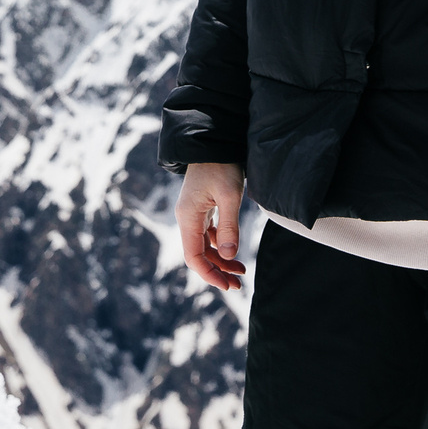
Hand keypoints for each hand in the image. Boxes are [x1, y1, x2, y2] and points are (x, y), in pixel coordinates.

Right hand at [175, 163, 246, 290]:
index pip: (193, 256)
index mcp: (188, 217)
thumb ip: (229, 227)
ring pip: (204, 247)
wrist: (215, 142)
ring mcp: (194, 214)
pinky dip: (221, 247)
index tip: (227, 285)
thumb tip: (228, 256)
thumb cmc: (222, 166)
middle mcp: (187, 218)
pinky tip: (234, 252)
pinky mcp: (203, 209)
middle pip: (198, 254)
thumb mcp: (229, 196)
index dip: (209, 274)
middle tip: (238, 284)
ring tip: (240, 271)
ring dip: (220, 261)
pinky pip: (208, 236)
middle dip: (216, 271)